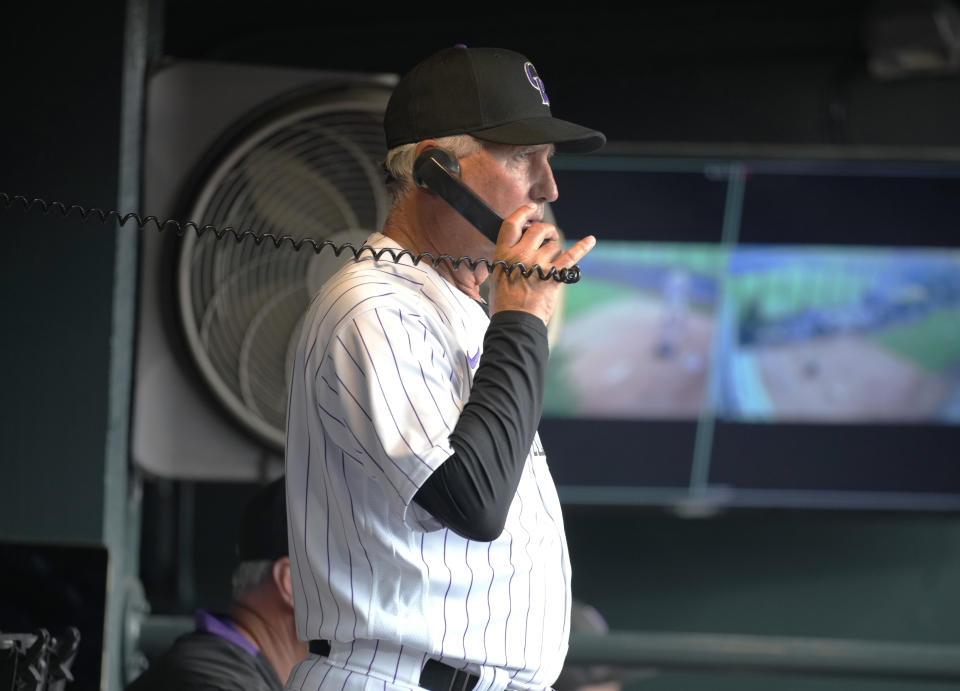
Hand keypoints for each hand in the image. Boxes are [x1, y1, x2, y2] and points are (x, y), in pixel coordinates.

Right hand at [487, 203, 595, 325]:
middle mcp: (521, 255)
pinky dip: (582, 247)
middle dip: (546, 231)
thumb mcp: (497, 275)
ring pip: (554, 245)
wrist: (515, 323)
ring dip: (556, 250)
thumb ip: (507, 258)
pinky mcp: (554, 276)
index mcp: (503, 254)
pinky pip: (571, 257)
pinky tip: (591, 240)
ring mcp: (538, 265)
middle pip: (538, 230)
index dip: (523, 213)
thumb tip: (520, 247)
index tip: (532, 209)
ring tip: (552, 262)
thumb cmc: (504, 303)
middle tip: (549, 237)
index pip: (512, 224)